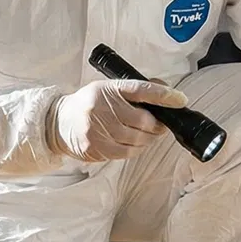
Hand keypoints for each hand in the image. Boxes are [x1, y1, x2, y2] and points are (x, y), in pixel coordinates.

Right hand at [48, 79, 188, 161]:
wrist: (59, 122)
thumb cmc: (90, 104)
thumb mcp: (109, 89)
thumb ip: (135, 91)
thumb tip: (167, 93)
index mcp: (108, 88)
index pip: (141, 89)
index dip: (163, 95)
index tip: (181, 100)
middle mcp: (102, 107)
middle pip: (143, 120)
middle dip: (157, 125)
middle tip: (159, 126)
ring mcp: (97, 129)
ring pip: (137, 139)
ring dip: (147, 139)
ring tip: (145, 135)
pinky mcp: (94, 147)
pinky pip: (126, 152)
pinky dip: (135, 149)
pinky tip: (132, 144)